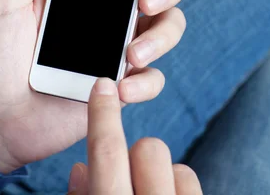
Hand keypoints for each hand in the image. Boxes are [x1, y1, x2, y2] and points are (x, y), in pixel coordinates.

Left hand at [0, 0, 186, 171]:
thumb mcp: (2, 1)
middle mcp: (110, 16)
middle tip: (145, 2)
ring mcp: (118, 51)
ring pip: (168, 30)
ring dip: (162, 37)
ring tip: (131, 55)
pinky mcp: (121, 88)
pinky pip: (153, 80)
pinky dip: (145, 83)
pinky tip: (120, 89)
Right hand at [67, 78, 202, 194]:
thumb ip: (81, 194)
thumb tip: (81, 168)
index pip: (107, 150)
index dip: (103, 113)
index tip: (102, 84)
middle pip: (150, 149)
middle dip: (135, 154)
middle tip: (124, 176)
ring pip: (176, 164)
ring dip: (157, 173)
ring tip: (143, 193)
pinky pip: (188, 180)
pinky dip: (174, 185)